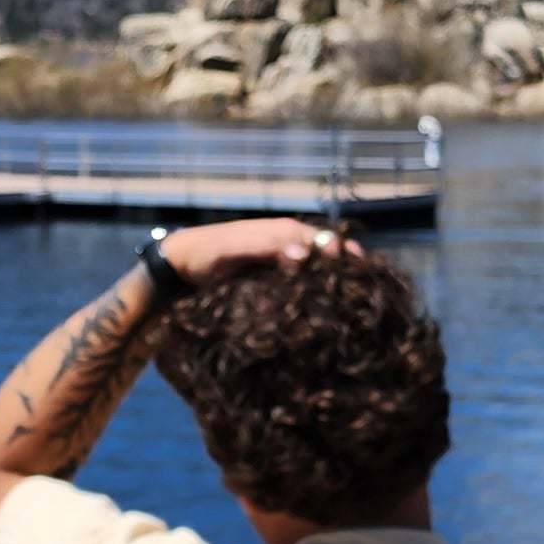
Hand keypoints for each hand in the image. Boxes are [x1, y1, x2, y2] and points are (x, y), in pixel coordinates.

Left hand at [155, 217, 362, 288]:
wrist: (181, 263)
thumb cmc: (205, 252)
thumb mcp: (232, 247)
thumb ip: (265, 246)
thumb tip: (301, 253)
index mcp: (280, 231)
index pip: (319, 238)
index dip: (338, 252)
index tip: (354, 269)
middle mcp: (286, 244)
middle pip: (322, 254)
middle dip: (342, 269)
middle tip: (362, 290)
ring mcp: (280, 262)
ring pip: (312, 271)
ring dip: (327, 284)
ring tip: (348, 305)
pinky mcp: (272, 279)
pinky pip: (295, 286)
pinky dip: (307, 295)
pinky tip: (319, 312)